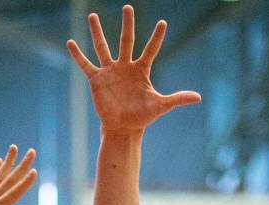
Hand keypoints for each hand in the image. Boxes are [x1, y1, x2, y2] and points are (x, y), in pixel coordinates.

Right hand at [68, 5, 200, 133]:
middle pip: (126, 39)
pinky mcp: (96, 80)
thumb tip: (198, 98)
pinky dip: (77, 55)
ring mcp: (110, 71)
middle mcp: (125, 66)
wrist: (123, 128)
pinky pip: (85, 64)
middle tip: (128, 7)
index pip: (151, 49)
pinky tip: (70, 42)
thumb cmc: (142, 117)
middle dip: (128, 24)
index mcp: (141, 70)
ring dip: (97, 32)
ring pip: (103, 47)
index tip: (162, 23)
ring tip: (92, 15)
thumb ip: (177, 99)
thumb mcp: (160, 106)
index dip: (157, 37)